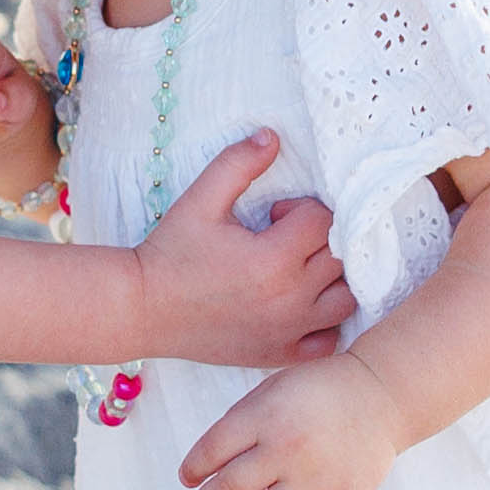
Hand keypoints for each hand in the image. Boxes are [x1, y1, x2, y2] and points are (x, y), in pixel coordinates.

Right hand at [132, 138, 353, 375]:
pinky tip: (299, 306)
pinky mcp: (280, 354)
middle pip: (341, 257)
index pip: (323, 221)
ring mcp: (289, 331)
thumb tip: (272, 136)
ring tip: (300, 270)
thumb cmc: (171, 253)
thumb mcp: (201, 199)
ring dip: (332, 279)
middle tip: (284, 238)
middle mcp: (290, 299)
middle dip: (319, 239)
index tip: (272, 216)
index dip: (301, 209)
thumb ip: (239, 163)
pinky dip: (325, 322)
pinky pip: (330, 340)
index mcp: (274, 259)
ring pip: (346, 300)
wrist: (143, 309)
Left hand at [177, 347, 402, 489]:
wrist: (382, 393)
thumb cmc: (320, 390)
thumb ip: (241, 422)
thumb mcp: (273, 388)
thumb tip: (207, 464)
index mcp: (263, 416)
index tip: (187, 480)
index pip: (212, 451)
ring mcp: (313, 478)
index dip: (192, 469)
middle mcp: (284, 448)